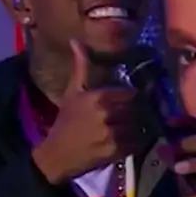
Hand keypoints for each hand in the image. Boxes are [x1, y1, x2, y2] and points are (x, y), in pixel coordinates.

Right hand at [32, 40, 139, 183]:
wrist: (57, 155)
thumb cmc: (65, 121)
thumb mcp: (72, 92)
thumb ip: (80, 67)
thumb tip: (76, 41)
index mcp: (98, 97)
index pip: (130, 93)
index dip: (133, 97)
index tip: (132, 100)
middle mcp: (107, 114)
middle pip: (136, 109)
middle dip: (137, 112)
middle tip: (136, 114)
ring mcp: (112, 133)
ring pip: (138, 126)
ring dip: (138, 127)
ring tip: (134, 128)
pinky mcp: (116, 151)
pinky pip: (136, 143)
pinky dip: (137, 142)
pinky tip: (130, 140)